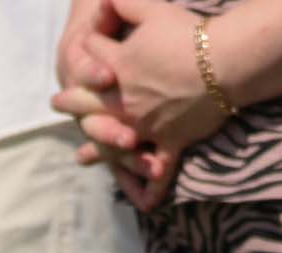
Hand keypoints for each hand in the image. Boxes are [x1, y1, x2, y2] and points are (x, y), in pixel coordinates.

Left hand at [55, 0, 229, 209]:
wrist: (226, 62)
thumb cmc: (189, 33)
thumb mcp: (151, 8)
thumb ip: (124, 3)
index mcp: (117, 69)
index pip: (92, 58)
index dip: (85, 52)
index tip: (75, 52)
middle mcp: (124, 102)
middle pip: (91, 103)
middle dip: (72, 102)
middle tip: (56, 103)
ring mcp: (145, 127)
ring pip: (115, 143)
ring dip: (97, 151)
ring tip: (82, 157)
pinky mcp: (171, 143)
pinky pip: (160, 171)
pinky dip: (151, 188)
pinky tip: (143, 204)